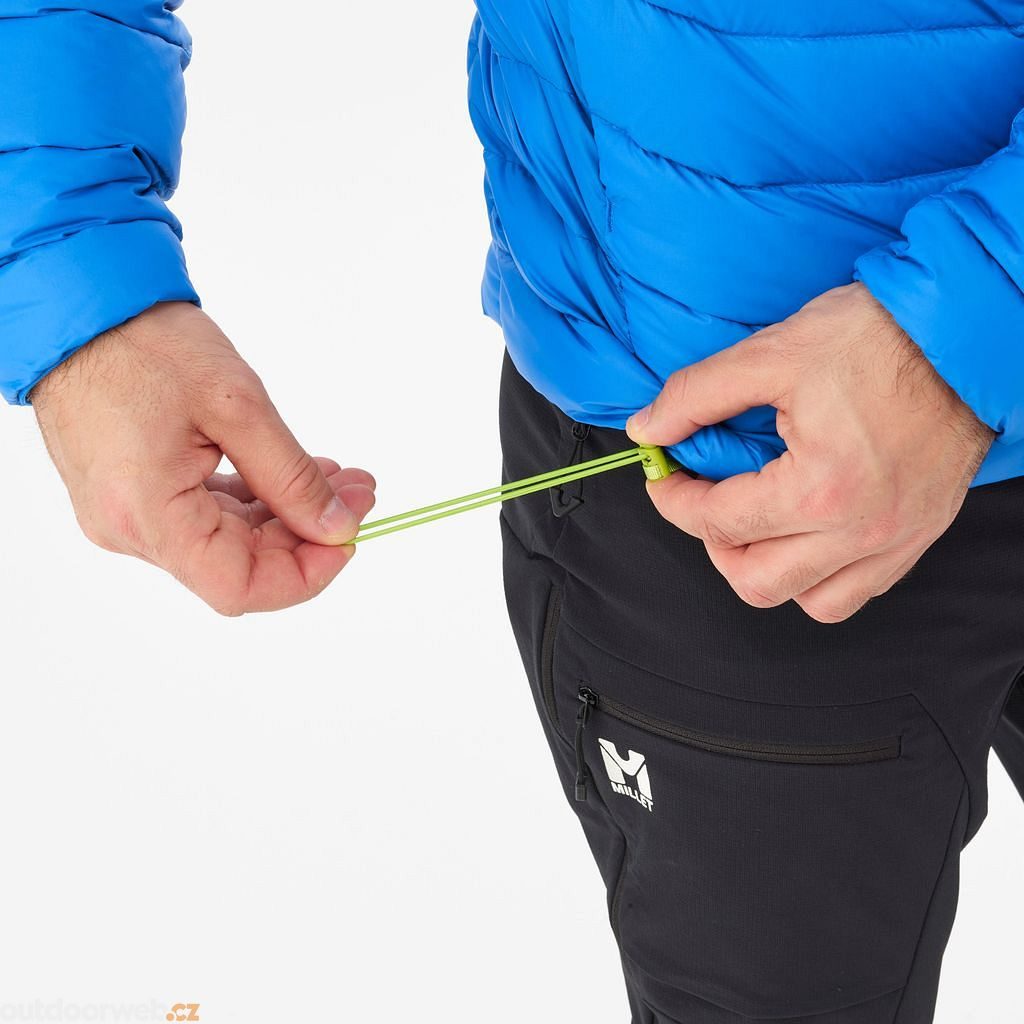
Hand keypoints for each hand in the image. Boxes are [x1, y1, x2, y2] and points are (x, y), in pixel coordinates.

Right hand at [33, 301, 375, 614]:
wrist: (79, 308)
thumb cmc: (143, 345)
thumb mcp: (238, 408)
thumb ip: (291, 478)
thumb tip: (336, 526)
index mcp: (148, 516)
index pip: (240, 587)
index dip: (305, 573)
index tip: (348, 537)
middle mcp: (131, 529)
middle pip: (239, 565)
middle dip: (307, 532)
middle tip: (359, 492)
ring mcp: (129, 514)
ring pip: (227, 541)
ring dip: (286, 514)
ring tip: (336, 477)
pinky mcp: (136, 494)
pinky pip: (205, 514)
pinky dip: (254, 500)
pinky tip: (292, 473)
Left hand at [626, 283, 993, 622]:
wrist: (964, 336)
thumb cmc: (880, 340)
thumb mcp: (773, 353)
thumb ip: (697, 396)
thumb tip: (647, 428)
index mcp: (820, 490)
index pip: (716, 522)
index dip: (672, 500)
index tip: (663, 477)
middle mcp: (859, 531)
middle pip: (755, 581)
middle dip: (713, 543)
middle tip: (704, 501)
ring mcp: (893, 542)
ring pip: (807, 600)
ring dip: (766, 569)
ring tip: (753, 524)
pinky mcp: (917, 538)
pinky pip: (856, 591)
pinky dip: (818, 576)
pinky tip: (803, 534)